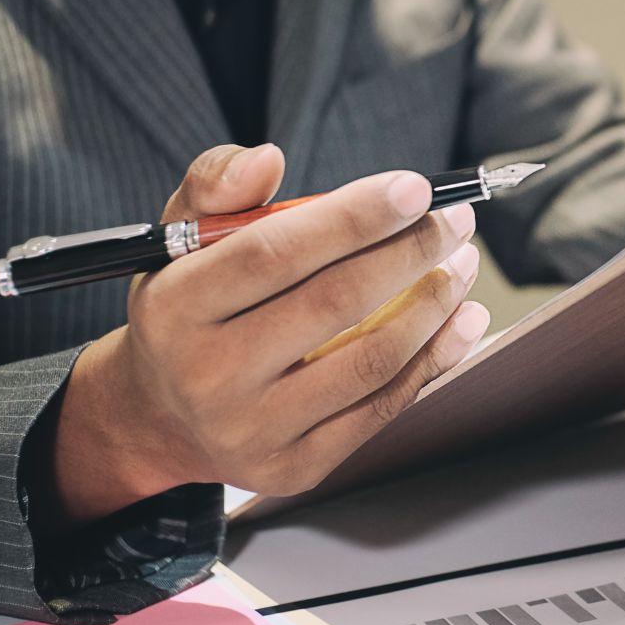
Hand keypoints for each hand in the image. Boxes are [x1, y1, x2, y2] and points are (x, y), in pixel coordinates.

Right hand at [39, 145, 489, 525]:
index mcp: (175, 307)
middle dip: (412, 253)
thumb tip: (268, 158)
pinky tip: (462, 320)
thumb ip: (217, 184)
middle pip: (335, 303)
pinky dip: (435, 358)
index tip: (416, 188)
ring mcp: (254, 430)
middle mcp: (209, 375)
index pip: (274, 253)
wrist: (161, 416)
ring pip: (372, 360)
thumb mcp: (178, 237)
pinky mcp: (296, 466)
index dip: (354, 217)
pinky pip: (383, 408)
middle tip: (455, 220)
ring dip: (436, 305)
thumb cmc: (188, 309)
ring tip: (463, 264)